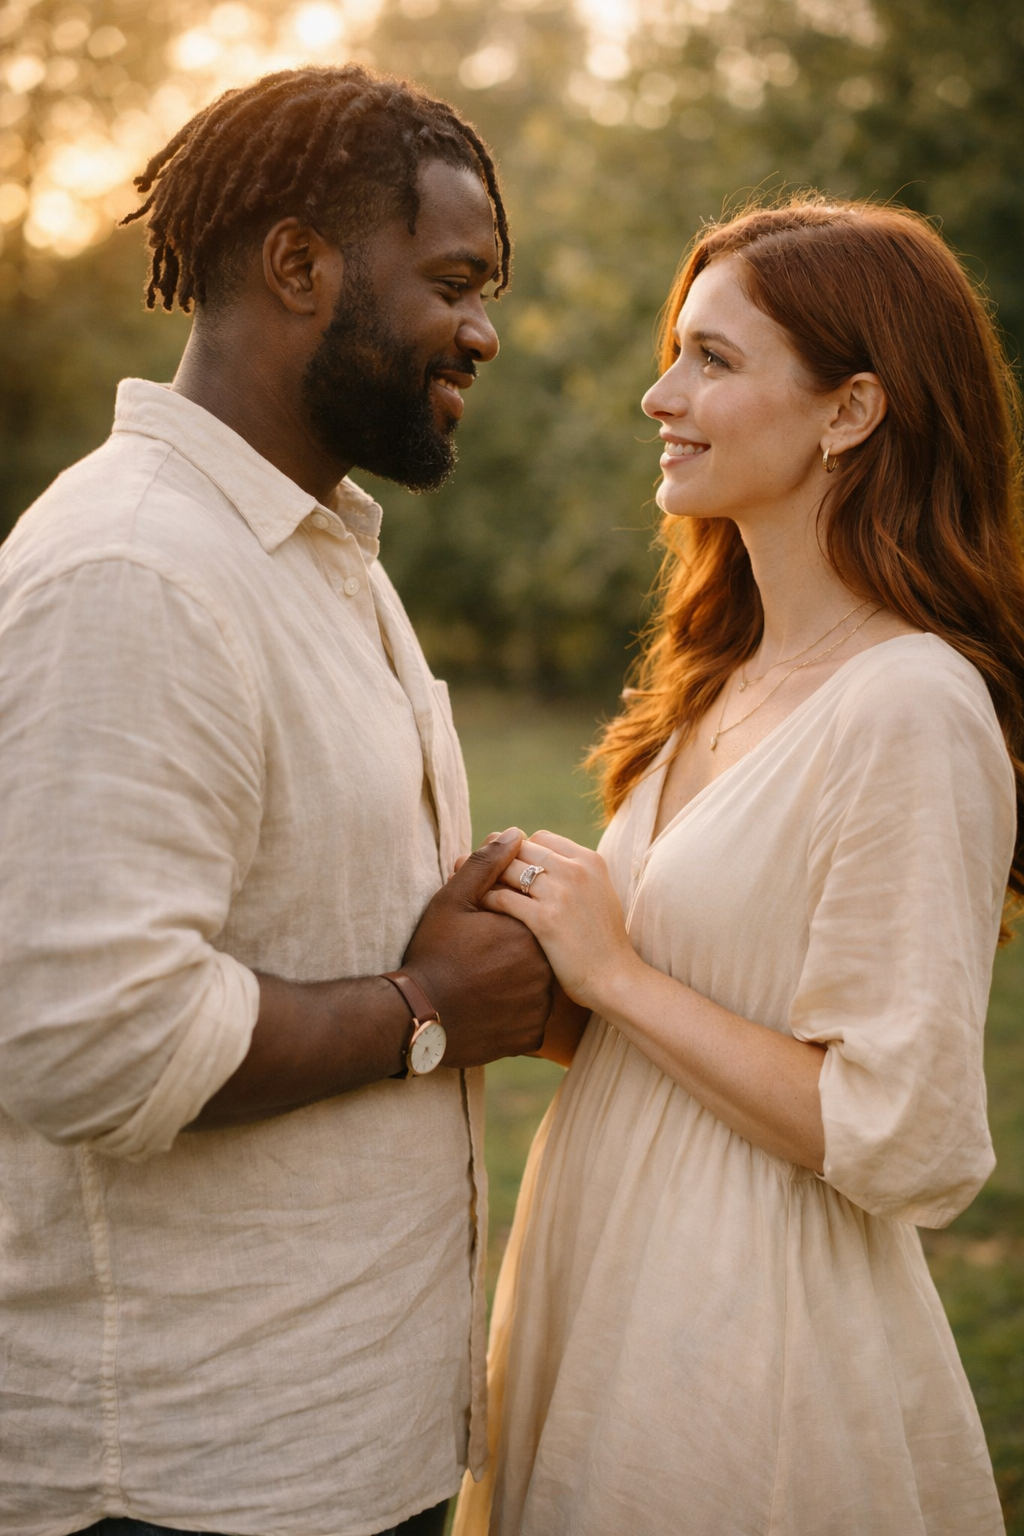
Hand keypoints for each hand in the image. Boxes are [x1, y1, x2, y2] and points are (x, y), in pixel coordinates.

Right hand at [403, 828, 553, 1067]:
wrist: (415, 1017)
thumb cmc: (432, 953)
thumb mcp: (453, 900)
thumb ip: (487, 864)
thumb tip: (514, 833)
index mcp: (530, 930)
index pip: (533, 915)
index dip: (505, 922)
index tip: (480, 934)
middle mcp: (544, 967)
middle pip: (537, 952)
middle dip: (514, 953)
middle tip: (480, 961)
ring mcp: (542, 1005)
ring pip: (537, 986)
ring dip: (518, 983)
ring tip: (483, 985)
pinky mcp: (533, 1034)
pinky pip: (533, 1018)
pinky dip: (516, 1014)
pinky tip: (489, 1008)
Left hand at [480, 831, 639, 1012]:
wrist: (615, 978)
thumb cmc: (603, 942)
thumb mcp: (599, 894)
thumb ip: (576, 874)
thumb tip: (545, 862)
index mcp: (590, 861)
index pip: (541, 837)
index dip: (520, 850)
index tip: (507, 866)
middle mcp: (576, 870)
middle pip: (521, 849)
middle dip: (498, 859)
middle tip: (476, 871)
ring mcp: (561, 893)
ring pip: (508, 869)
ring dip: (486, 877)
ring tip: (471, 887)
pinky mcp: (545, 919)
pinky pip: (503, 898)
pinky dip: (486, 900)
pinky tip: (478, 908)